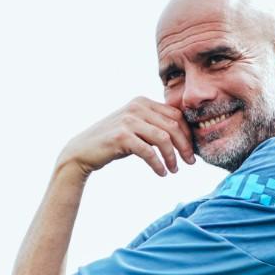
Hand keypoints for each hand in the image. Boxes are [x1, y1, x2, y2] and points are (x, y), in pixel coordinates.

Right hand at [57, 97, 194, 177]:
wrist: (82, 151)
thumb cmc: (114, 142)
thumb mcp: (136, 128)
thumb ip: (155, 126)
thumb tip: (185, 138)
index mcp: (143, 102)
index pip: (176, 114)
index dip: (187, 133)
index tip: (191, 150)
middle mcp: (136, 107)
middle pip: (173, 126)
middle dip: (185, 146)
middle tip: (190, 163)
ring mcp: (128, 120)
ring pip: (163, 138)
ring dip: (172, 157)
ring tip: (174, 170)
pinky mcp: (121, 136)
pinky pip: (149, 152)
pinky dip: (158, 164)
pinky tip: (162, 173)